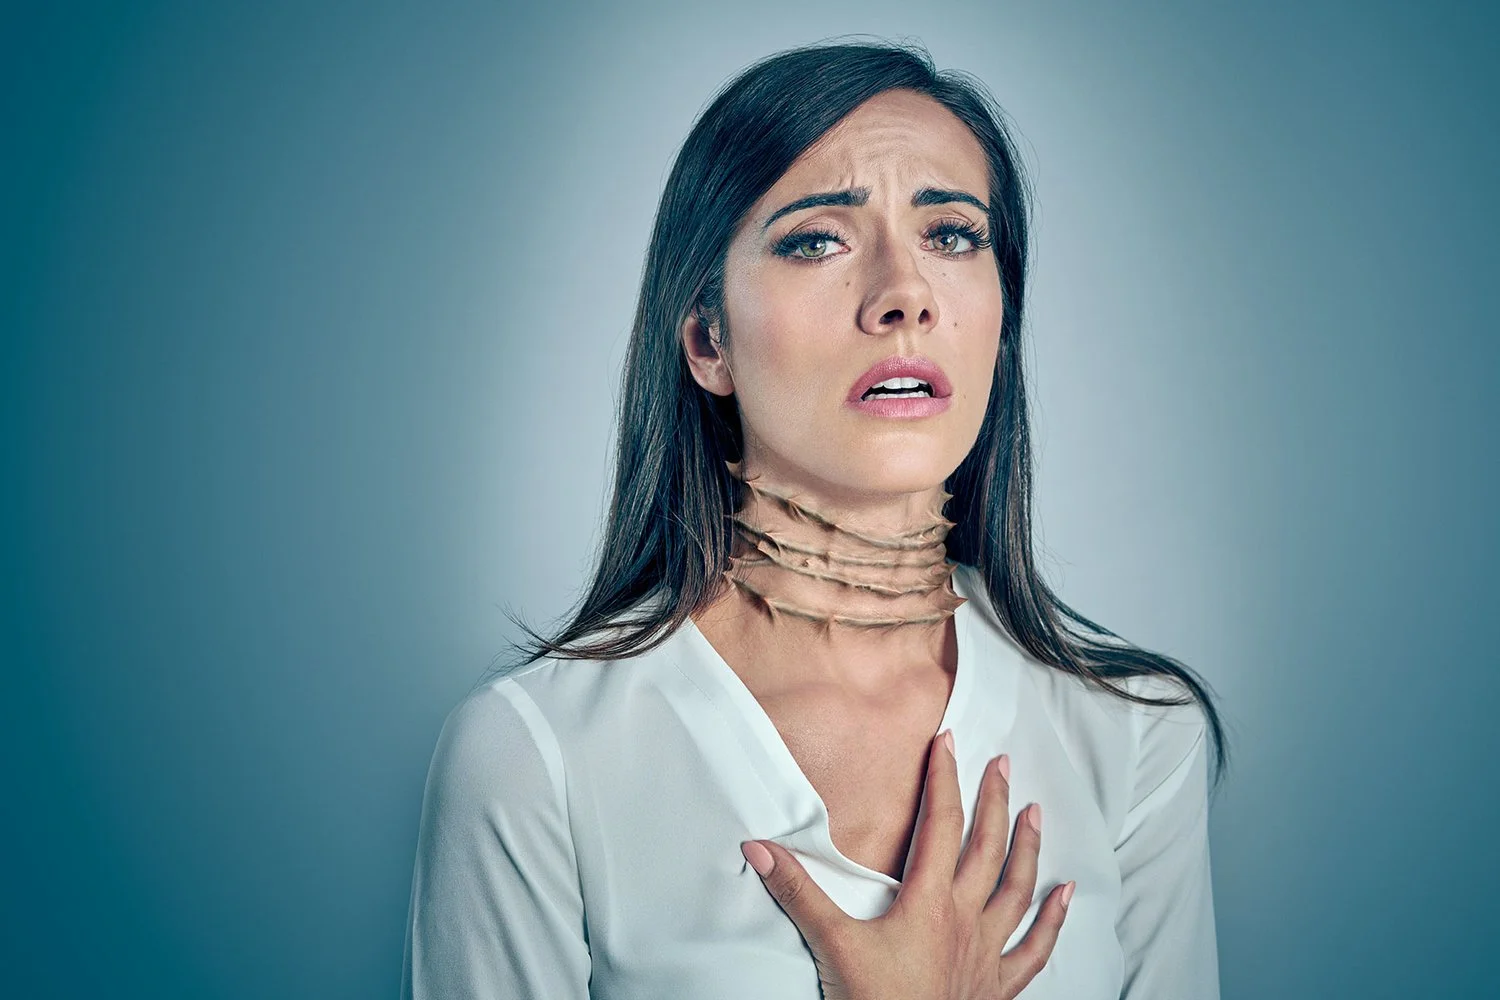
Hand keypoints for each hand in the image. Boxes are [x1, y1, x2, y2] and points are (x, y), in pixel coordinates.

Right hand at [740, 730, 1072, 998]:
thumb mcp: (831, 944)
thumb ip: (798, 891)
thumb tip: (759, 847)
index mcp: (929, 901)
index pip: (940, 823)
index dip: (943, 777)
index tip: (948, 740)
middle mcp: (966, 919)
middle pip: (987, 846)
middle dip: (994, 800)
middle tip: (1003, 763)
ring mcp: (987, 952)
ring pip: (1018, 889)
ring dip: (1030, 847)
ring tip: (1038, 812)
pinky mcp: (998, 986)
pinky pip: (1036, 950)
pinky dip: (1055, 921)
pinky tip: (1068, 896)